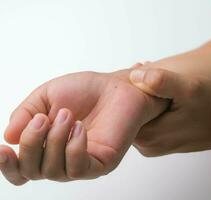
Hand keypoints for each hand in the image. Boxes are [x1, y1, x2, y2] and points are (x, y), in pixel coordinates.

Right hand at [0, 70, 166, 184]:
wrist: (116, 86)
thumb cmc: (84, 91)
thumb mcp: (46, 96)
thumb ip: (25, 114)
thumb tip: (8, 138)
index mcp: (46, 146)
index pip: (22, 169)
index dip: (7, 165)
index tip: (3, 148)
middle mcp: (62, 159)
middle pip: (32, 171)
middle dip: (32, 143)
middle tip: (43, 118)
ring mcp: (82, 163)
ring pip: (53, 171)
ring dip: (54, 140)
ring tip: (67, 115)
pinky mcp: (101, 163)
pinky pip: (78, 168)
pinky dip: (73, 147)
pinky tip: (80, 127)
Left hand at [129, 64, 210, 155]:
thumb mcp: (188, 88)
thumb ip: (161, 81)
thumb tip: (133, 75)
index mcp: (147, 135)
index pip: (120, 108)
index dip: (125, 85)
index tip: (136, 68)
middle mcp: (145, 144)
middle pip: (124, 113)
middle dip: (132, 89)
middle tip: (141, 68)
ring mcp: (151, 145)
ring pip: (135, 115)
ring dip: (140, 96)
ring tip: (150, 78)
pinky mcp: (157, 141)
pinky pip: (145, 120)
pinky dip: (148, 104)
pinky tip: (158, 92)